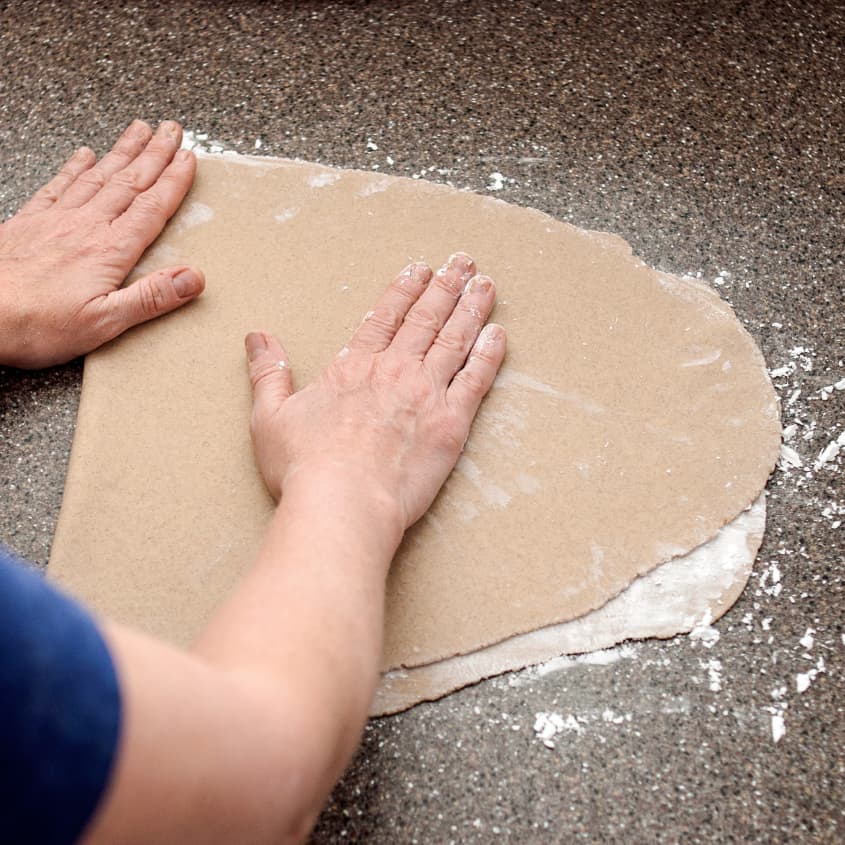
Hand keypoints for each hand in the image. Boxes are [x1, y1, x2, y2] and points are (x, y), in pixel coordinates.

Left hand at [0, 120, 204, 367]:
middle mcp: (85, 226)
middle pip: (129, 182)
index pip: (151, 208)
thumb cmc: (38, 324)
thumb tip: (194, 277)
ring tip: (139, 130)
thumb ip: (151, 297)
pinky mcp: (29, 223)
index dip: (173, 181)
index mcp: (109, 250)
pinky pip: (59, 186)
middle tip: (171, 130)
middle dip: (154, 154)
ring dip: (122, 152)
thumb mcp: (105, 322)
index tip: (188, 158)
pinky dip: (75, 167)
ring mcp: (55, 220)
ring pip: (98, 177)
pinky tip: (84, 155)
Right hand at [246, 253, 506, 531]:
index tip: (420, 269)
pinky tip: (499, 334)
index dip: (404, 290)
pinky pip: (476, 379)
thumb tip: (257, 336)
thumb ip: (268, 373)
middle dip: (445, 286)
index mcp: (354, 367)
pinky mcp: (451, 423)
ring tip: (485, 285)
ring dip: (471, 309)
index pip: (385, 316)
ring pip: (454, 340)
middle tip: (463, 262)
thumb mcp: (270, 416)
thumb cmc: (304, 465)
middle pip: (425, 319)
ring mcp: (426, 394)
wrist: (343, 501)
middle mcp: (394, 371)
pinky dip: (489, 354)